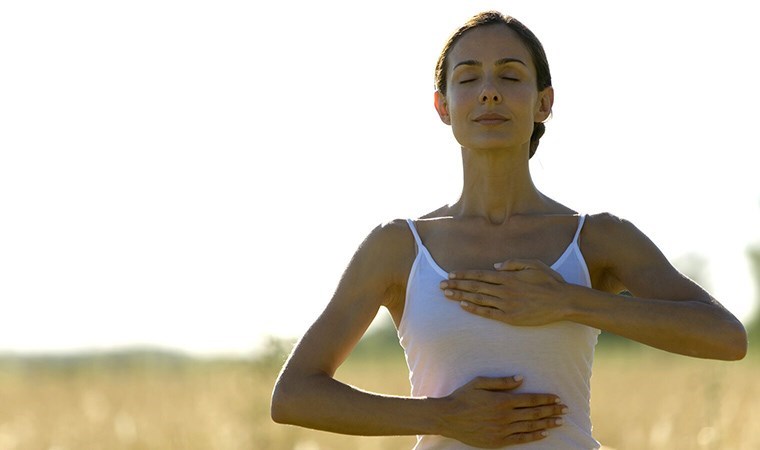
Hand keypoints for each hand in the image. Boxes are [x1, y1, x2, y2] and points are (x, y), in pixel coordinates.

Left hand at [440, 259, 570, 325]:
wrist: (562, 302)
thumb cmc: (549, 281)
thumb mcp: (533, 264)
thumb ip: (513, 264)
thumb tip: (494, 266)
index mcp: (508, 277)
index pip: (480, 275)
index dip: (464, 275)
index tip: (451, 274)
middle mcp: (505, 290)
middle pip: (475, 287)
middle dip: (456, 285)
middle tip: (441, 285)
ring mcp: (507, 304)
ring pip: (478, 299)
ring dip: (460, 297)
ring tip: (447, 294)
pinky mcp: (510, 317)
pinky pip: (488, 313)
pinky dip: (475, 309)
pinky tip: (463, 306)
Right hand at [440, 375, 566, 447]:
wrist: (448, 418)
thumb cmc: (463, 397)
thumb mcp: (480, 383)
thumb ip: (501, 381)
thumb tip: (521, 378)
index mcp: (502, 400)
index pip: (530, 399)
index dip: (546, 399)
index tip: (558, 398)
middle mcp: (505, 416)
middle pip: (534, 413)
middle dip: (552, 410)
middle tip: (565, 409)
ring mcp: (502, 430)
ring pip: (530, 426)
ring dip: (547, 423)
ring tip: (559, 421)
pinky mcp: (498, 441)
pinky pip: (520, 439)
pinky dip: (533, 437)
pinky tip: (544, 434)